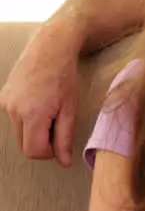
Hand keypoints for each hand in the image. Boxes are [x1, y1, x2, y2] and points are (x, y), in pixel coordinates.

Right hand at [0, 24, 82, 166]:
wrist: (50, 47)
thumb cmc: (65, 76)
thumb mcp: (71, 109)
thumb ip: (66, 138)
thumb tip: (64, 162)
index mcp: (32, 114)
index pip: (34, 152)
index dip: (50, 152)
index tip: (61, 140)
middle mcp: (13, 110)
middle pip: (25, 145)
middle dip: (42, 141)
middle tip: (58, 123)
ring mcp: (5, 103)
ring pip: (19, 132)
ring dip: (35, 129)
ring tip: (51, 109)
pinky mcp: (3, 98)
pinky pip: (15, 119)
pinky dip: (27, 118)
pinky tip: (40, 101)